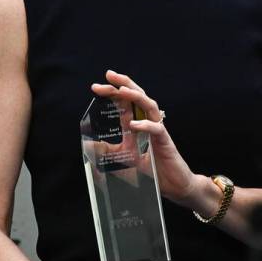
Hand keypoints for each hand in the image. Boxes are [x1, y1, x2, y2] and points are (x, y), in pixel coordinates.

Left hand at [91, 71, 197, 203]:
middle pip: (138, 96)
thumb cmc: (152, 170)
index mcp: (137, 124)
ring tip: (122, 90)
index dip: (112, 92)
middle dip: (124, 84)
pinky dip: (145, 125)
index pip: (125, 102)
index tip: (96, 86)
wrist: (173, 184)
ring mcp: (158, 131)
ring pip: (149, 106)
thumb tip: (88, 144)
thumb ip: (108, 150)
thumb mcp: (124, 158)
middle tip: (108, 76)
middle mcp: (148, 123)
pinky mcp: (165, 143)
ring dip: (136, 96)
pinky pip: (157, 129)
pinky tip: (134, 124)